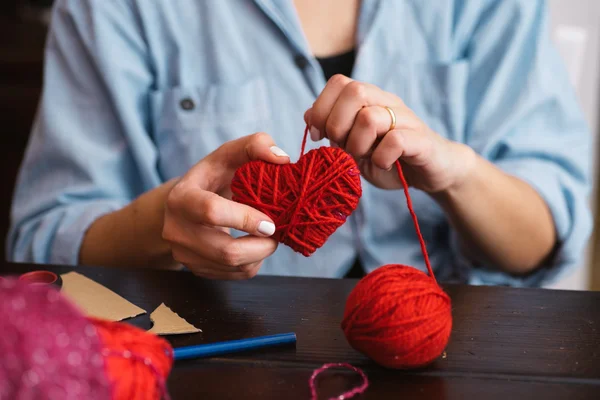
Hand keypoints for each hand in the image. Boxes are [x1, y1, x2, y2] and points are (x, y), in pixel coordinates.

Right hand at [162, 133, 289, 278]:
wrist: (189, 205)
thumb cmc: (214, 177)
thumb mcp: (229, 155)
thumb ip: (255, 145)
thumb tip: (282, 158)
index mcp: (181, 198)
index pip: (211, 211)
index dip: (246, 219)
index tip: (270, 222)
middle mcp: (176, 230)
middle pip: (225, 251)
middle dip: (260, 246)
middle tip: (276, 233)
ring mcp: (185, 254)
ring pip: (233, 266)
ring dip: (260, 254)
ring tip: (268, 237)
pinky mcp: (197, 270)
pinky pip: (235, 276)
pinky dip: (253, 263)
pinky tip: (255, 246)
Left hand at [304, 74, 474, 192]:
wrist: (431, 172)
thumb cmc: (389, 158)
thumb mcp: (353, 146)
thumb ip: (333, 130)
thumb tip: (309, 116)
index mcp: (369, 99)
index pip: (338, 82)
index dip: (321, 108)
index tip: (319, 137)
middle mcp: (387, 102)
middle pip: (354, 91)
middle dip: (337, 124)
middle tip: (342, 147)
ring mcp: (406, 119)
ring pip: (371, 117)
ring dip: (358, 145)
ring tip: (363, 158)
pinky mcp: (422, 141)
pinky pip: (396, 140)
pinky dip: (381, 158)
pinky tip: (383, 165)